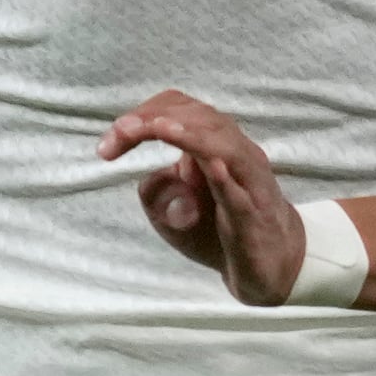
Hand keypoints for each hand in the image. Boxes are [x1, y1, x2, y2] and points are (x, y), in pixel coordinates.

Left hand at [103, 90, 306, 306]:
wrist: (266, 266)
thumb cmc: (218, 231)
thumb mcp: (174, 210)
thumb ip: (157, 189)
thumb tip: (145, 175)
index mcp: (214, 145)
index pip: (182, 109)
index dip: (144, 114)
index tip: (109, 142)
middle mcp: (235, 154)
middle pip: (203, 118)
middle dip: (157, 120)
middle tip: (121, 131)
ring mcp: (249, 183)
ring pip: (226, 147)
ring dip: (190, 135)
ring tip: (159, 129)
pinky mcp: (254, 215)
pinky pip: (242, 192)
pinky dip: (226, 178)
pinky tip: (209, 167)